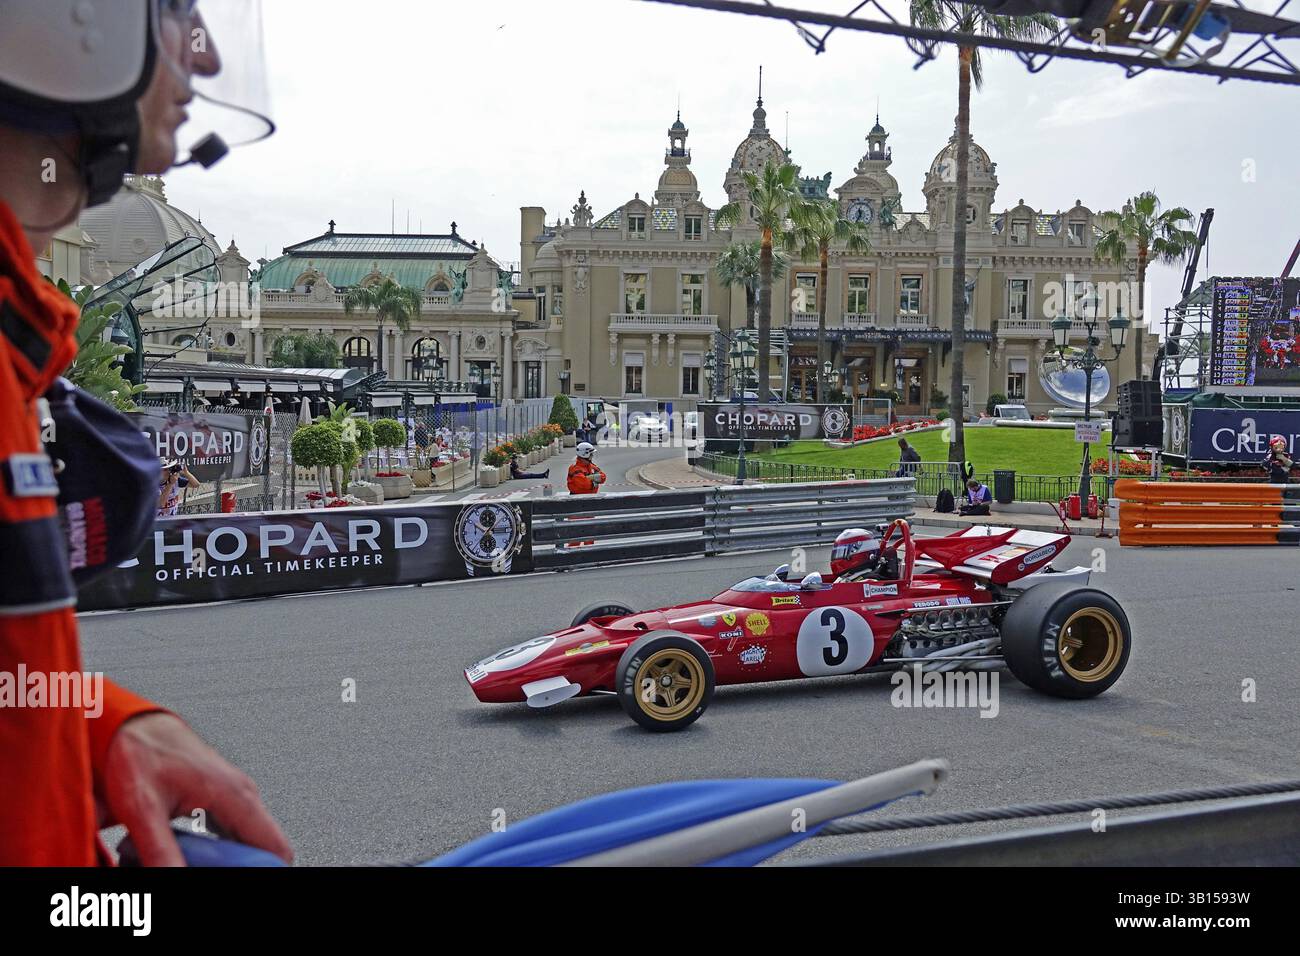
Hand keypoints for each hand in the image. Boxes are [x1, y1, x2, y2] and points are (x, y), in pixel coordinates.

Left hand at [100, 712, 292, 866]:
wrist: (133, 727)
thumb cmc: (141, 753)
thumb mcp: (143, 808)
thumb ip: (159, 850)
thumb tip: (174, 877)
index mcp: (237, 796)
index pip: (277, 850)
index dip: (262, 869)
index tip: (229, 874)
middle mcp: (243, 797)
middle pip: (256, 853)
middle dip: (228, 866)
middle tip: (191, 864)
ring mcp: (234, 800)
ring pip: (241, 847)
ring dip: (217, 862)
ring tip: (182, 858)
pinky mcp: (221, 805)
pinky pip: (228, 839)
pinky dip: (209, 853)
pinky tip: (180, 852)